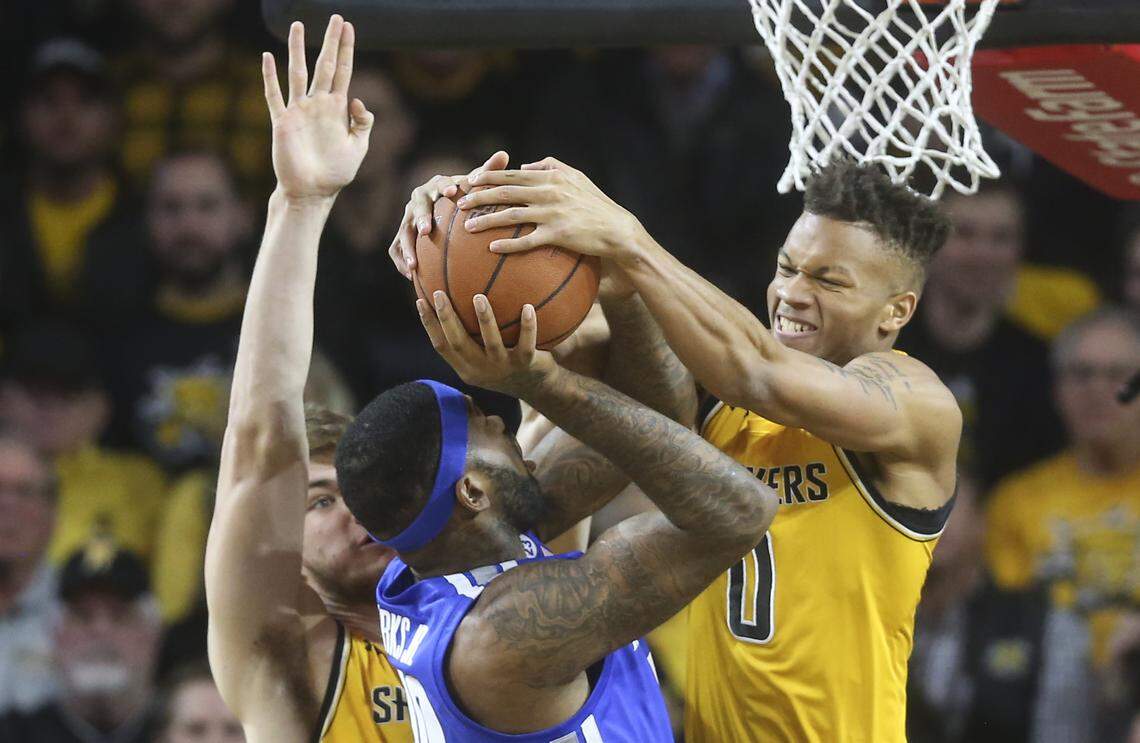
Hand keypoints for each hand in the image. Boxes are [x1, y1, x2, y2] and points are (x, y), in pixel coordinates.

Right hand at [262, 16, 372, 201]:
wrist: (312, 192)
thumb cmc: (336, 173)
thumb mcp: (358, 148)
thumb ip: (362, 123)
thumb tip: (358, 99)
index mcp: (337, 109)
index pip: (343, 71)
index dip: (346, 50)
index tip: (349, 28)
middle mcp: (318, 104)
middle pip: (324, 65)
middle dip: (330, 41)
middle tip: (335, 17)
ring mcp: (299, 111)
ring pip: (298, 72)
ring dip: (297, 49)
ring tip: (298, 25)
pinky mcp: (283, 122)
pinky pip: (274, 96)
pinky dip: (270, 77)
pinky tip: (267, 58)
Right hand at [389, 151, 510, 278]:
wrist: (442, 204)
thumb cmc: (463, 194)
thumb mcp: (475, 184)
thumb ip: (487, 172)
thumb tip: (504, 154)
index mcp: (435, 185)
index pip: (438, 183)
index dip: (443, 186)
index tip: (451, 190)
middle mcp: (418, 200)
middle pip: (416, 207)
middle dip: (420, 218)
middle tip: (426, 230)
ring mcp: (407, 218)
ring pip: (403, 231)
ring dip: (407, 247)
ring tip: (414, 265)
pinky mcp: (403, 234)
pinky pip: (396, 248)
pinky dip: (401, 261)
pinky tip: (411, 277)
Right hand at [417, 290, 555, 395]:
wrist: (537, 388)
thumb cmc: (505, 364)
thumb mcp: (482, 357)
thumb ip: (469, 337)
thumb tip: (454, 298)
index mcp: (466, 367)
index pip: (441, 346)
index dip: (429, 324)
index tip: (420, 300)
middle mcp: (482, 369)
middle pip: (459, 343)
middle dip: (447, 318)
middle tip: (440, 293)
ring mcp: (504, 368)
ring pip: (492, 343)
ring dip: (485, 319)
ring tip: (479, 297)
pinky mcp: (526, 364)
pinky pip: (526, 344)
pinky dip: (528, 326)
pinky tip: (527, 307)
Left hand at [457, 156, 643, 265]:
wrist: (617, 230)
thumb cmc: (596, 204)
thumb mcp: (576, 177)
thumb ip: (550, 166)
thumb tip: (525, 165)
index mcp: (551, 177)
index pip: (513, 174)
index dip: (489, 176)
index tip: (470, 179)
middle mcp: (549, 192)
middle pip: (506, 192)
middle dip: (479, 196)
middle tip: (461, 202)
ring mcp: (553, 214)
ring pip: (511, 215)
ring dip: (487, 220)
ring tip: (468, 227)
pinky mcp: (558, 235)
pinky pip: (528, 240)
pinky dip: (509, 244)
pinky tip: (493, 249)